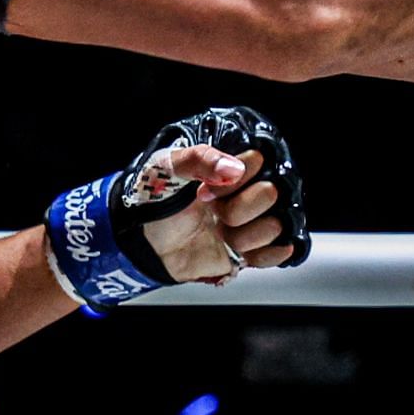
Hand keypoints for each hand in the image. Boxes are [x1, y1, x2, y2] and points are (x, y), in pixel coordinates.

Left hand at [44, 105, 309, 307]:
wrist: (140, 241)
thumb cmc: (153, 197)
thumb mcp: (168, 167)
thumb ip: (200, 159)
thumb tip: (234, 168)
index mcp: (227, 169)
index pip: (259, 162)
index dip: (236, 177)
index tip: (207, 187)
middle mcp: (243, 195)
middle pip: (270, 194)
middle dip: (240, 206)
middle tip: (213, 210)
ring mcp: (245, 225)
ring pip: (273, 226)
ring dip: (246, 233)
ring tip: (223, 232)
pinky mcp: (243, 254)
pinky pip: (272, 254)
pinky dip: (268, 254)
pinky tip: (246, 249)